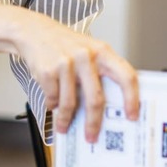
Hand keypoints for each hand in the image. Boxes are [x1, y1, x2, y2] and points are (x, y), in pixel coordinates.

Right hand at [14, 18, 139, 142]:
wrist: (34, 31)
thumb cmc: (65, 45)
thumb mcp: (89, 51)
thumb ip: (101, 72)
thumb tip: (112, 106)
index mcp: (102, 52)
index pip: (126, 76)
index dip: (132, 98)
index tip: (132, 116)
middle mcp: (86, 56)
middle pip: (96, 98)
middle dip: (93, 123)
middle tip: (91, 136)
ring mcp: (66, 63)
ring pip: (70, 103)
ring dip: (66, 119)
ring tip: (64, 126)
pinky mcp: (48, 70)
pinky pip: (53, 98)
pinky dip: (52, 105)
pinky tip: (52, 103)